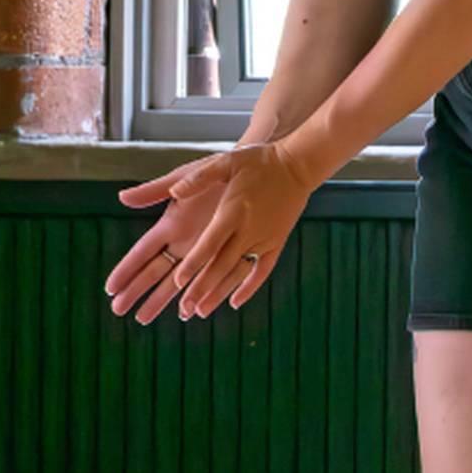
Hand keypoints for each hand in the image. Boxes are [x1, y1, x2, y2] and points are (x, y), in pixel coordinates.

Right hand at [105, 182, 222, 324]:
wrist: (257, 171)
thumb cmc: (219, 170)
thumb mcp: (187, 175)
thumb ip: (156, 190)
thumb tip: (122, 198)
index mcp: (170, 224)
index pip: (142, 252)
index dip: (126, 270)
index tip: (110, 288)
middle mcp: (183, 242)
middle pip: (154, 272)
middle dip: (136, 291)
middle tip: (118, 310)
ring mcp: (204, 251)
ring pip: (178, 283)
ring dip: (161, 301)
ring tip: (143, 318)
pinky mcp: (227, 254)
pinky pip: (211, 280)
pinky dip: (199, 296)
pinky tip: (190, 312)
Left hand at [161, 142, 322, 317]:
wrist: (298, 164)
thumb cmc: (258, 161)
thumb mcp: (225, 161)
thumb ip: (197, 178)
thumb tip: (173, 191)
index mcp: (232, 210)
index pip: (210, 243)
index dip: (195, 263)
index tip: (179, 281)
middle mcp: (248, 229)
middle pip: (222, 264)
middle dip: (202, 287)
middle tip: (184, 308)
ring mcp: (264, 238)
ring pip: (238, 272)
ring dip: (219, 293)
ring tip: (201, 311)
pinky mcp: (277, 243)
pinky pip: (262, 270)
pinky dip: (250, 288)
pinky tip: (235, 303)